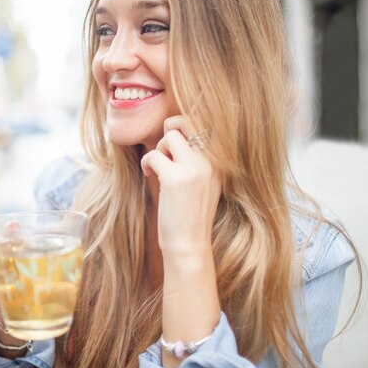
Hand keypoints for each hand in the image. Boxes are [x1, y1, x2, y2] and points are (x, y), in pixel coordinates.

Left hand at [140, 115, 221, 258]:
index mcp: (220, 162)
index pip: (205, 124)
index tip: (175, 148)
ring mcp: (194, 169)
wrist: (189, 245)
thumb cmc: (191, 216)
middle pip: (188, 121)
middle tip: (165, 150)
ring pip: (171, 135)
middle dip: (171, 129)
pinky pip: (153, 155)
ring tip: (158, 168)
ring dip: (159, 149)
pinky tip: (150, 175)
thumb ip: (198, 160)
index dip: (185, 128)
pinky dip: (147, 163)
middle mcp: (211, 162)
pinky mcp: (174, 179)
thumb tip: (177, 134)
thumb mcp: (205, 184)